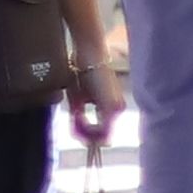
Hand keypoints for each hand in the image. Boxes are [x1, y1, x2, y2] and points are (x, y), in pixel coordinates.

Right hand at [65, 17, 121, 148]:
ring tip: (76, 121)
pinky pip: (102, 127)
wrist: (89, 54)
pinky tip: (79, 117)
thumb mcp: (78, 98)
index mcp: (111, 108)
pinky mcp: (113, 106)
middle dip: (87, 137)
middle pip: (104, 137)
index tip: (75, 135)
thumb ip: (79, 117)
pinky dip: (89, 126)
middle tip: (74, 133)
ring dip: (88, 132)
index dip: (88, 138)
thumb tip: (77, 133)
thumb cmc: (82, 71)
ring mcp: (117, 108)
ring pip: (104, 134)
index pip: (103, 133)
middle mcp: (118, 110)